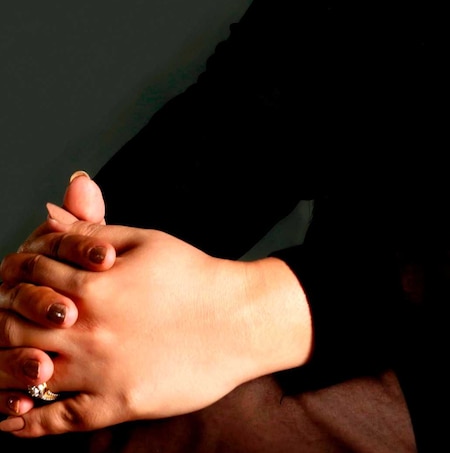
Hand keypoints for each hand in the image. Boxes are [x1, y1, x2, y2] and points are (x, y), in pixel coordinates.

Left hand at [0, 217, 311, 435]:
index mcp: (94, 282)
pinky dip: (25, 424)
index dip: (15, 274)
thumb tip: (51, 214)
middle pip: (16, 323)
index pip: (30, 275)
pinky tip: (10, 421)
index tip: (12, 279)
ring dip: (4, 368)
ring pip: (27, 372)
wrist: (239, 320)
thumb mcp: (144, 240)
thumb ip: (92, 230)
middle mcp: (88, 328)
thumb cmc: (193, 275)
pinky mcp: (113, 405)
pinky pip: (56, 421)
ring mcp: (98, 371)